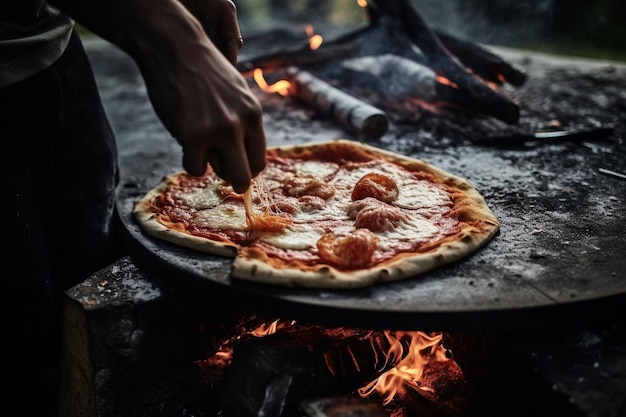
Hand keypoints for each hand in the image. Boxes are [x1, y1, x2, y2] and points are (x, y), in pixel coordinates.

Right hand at [50, 0, 265, 192]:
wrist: (175, 47)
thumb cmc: (203, 71)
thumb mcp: (236, 94)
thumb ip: (242, 122)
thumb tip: (242, 160)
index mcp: (253, 114)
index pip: (259, 161)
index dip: (246, 168)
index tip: (233, 165)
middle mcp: (240, 125)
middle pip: (245, 177)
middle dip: (233, 180)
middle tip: (219, 168)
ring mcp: (218, 131)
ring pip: (221, 175)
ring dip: (208, 164)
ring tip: (199, 142)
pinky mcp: (192, 135)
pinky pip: (195, 169)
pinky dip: (189, 162)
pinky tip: (185, 141)